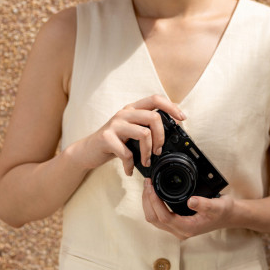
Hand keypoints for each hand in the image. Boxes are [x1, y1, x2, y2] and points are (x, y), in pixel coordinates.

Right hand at [68, 95, 185, 175]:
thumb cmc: (114, 143)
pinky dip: (131, 165)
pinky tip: (129, 170)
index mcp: (133, 109)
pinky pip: (127, 152)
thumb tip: (171, 133)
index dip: (171, 107)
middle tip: (158, 151)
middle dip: (161, 137)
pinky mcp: (106, 138)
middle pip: (154, 117)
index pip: (156, 99)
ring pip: (144, 133)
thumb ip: (147, 128)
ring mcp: (115, 124)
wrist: (88, 151)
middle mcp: (124, 113)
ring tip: (146, 161)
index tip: (182, 119)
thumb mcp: (131, 132)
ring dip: (148, 152)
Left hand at [142, 178, 233, 239]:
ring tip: (148, 187)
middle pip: (154, 219)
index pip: (164, 217)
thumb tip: (191, 201)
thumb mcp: (217, 205)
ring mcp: (178, 229)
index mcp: (188, 228)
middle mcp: (180, 231)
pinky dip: (153, 206)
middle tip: (147, 184)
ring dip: (148, 203)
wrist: (230, 216)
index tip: (151, 187)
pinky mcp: (177, 224)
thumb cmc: (224, 211)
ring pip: (154, 220)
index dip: (154, 202)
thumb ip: (204, 204)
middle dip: (147, 201)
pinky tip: (154, 195)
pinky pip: (159, 218)